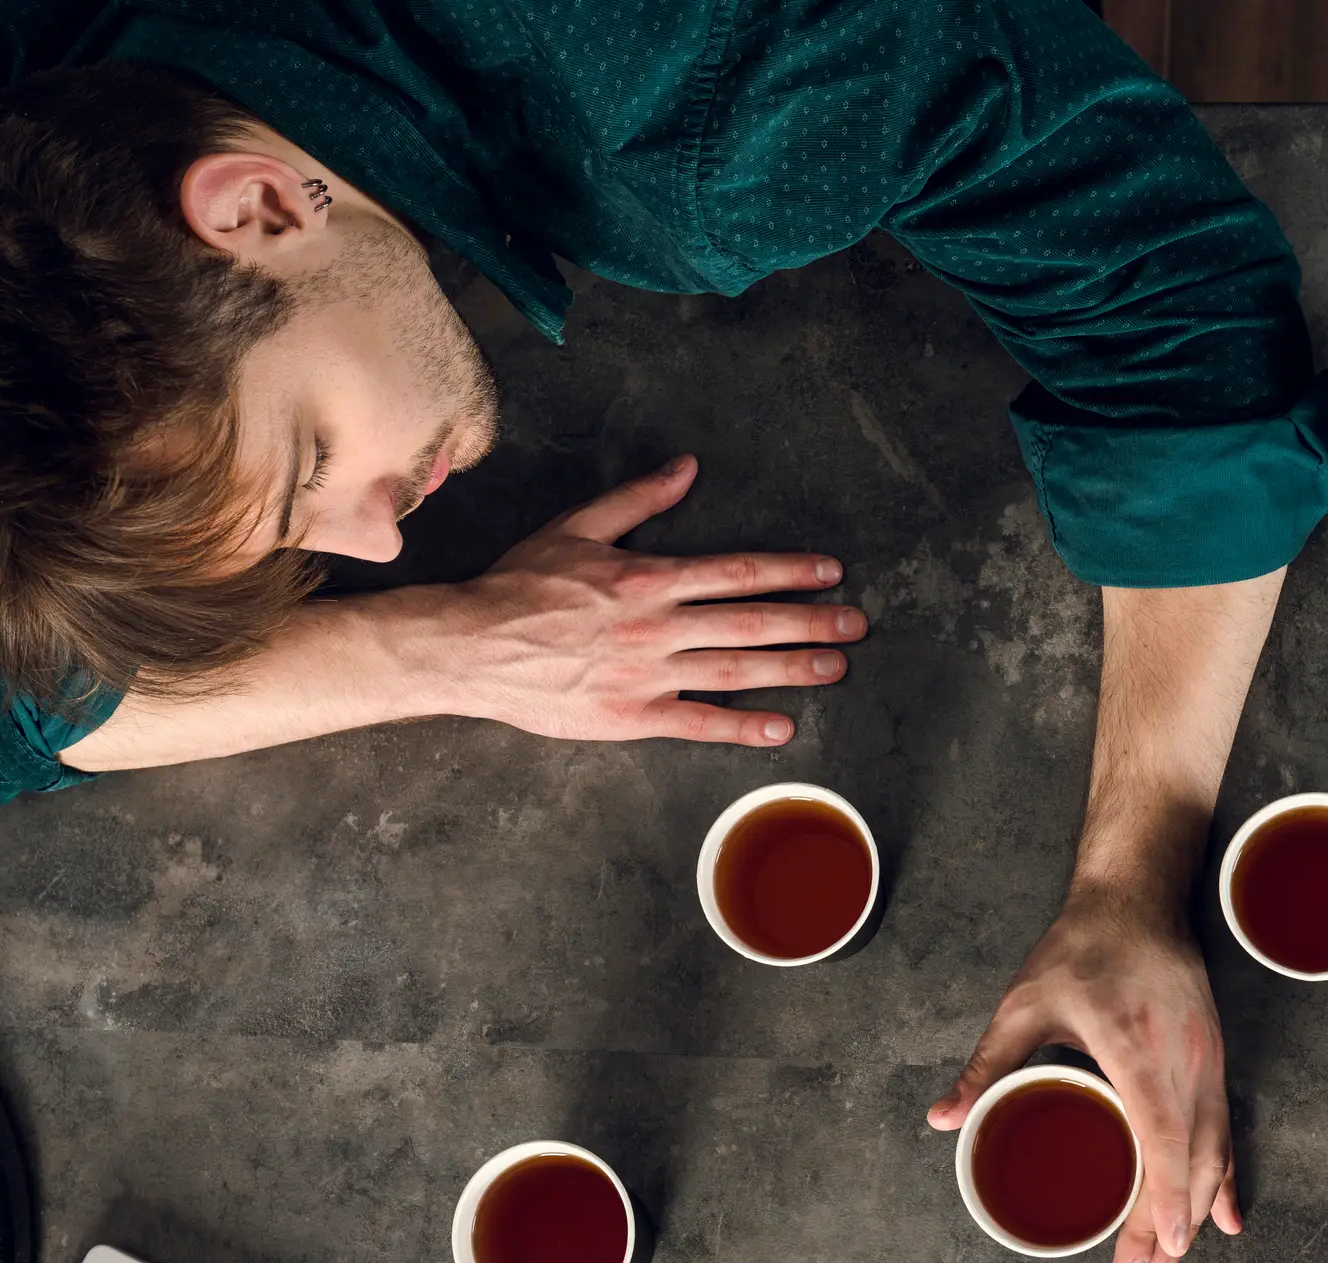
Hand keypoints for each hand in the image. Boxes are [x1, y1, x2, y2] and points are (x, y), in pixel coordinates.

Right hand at [422, 454, 866, 742]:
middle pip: (748, 621)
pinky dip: (740, 726)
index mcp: (648, 578)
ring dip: (791, 669)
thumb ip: (639, 500)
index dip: (788, 571)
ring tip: (836, 668)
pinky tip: (780, 728)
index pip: (735, 572)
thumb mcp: (577, 527)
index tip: (831, 573)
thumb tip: (687, 469)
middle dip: (809, 622)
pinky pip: (696, 723)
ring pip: (733, 669)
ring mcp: (646, 674)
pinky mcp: (630, 715)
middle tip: (856, 625)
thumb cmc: (521, 585)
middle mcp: (656, 626)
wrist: (471, 645)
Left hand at [927, 885, 1240, 1262]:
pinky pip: (1226, 1127)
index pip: (1161, 1136)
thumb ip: (985, 1065)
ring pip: (1214, 1150)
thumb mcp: (1024, 1004)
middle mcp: (1184, 1059)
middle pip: (1190, 1159)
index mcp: (1136, 1048)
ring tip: (1172, 1259)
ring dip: (1197, 1208)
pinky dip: (1225, 1175)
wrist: (1136, 900)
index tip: (1164, 1247)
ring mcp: (1206, 1059)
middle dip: (1171, 1225)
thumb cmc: (1080, 948)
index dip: (1166, 1197)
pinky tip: (1226, 1218)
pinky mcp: (1214, 1058)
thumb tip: (941, 1117)